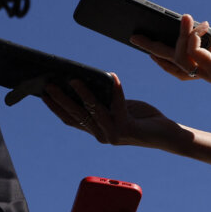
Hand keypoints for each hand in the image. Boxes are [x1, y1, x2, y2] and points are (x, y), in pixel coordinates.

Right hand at [42, 73, 184, 151]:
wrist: (167, 133)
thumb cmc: (142, 117)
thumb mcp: (119, 106)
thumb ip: (104, 99)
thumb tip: (86, 81)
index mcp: (96, 130)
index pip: (70, 119)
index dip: (55, 108)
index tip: (43, 93)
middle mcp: (101, 135)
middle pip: (77, 115)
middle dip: (61, 99)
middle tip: (49, 85)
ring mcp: (113, 134)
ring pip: (93, 111)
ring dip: (83, 94)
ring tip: (75, 79)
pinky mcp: (127, 130)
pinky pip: (118, 105)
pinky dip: (115, 90)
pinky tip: (113, 76)